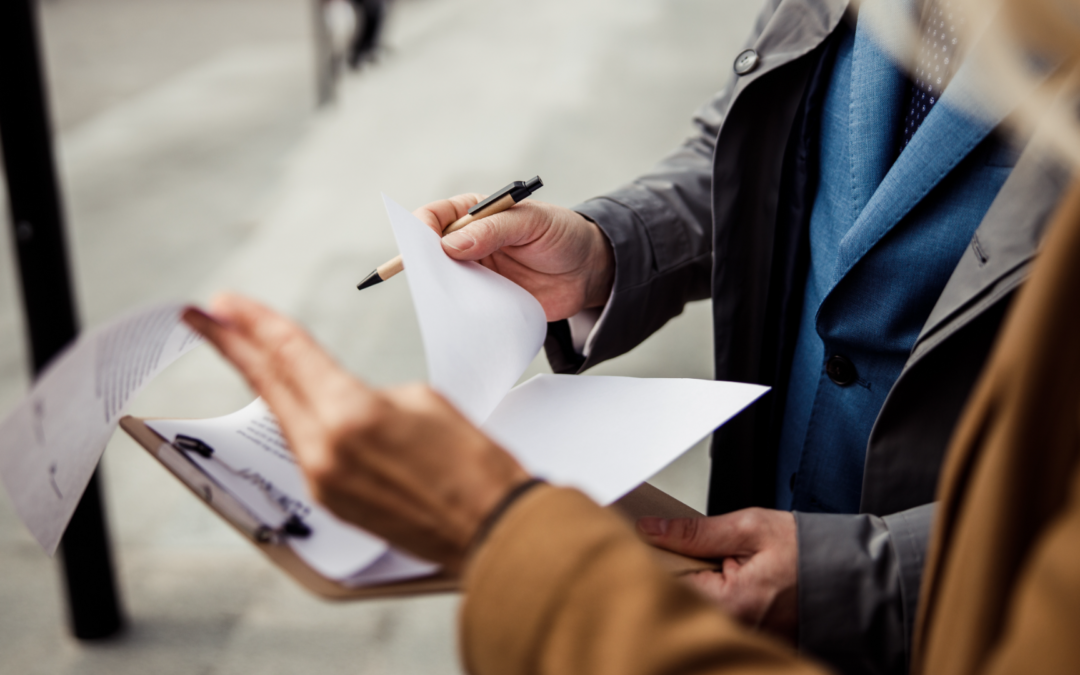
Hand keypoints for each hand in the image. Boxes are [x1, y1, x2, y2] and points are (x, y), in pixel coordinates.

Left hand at [183, 294, 531, 572]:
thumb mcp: (423, 401)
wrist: (492, 529)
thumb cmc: (473, 463)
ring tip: (243, 352)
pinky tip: (288, 401)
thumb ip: (369, 394)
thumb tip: (346, 404)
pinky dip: (293, 418)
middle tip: (203, 317)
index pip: (289, 354)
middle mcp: (324, 451)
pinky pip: (303, 448)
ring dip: (263, 382)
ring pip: (284, 417)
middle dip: (233, 346)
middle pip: (269, 385)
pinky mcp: (332, 502)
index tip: (223, 302)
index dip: (253, 322)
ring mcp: (323, 482)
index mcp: (349, 415)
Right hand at [413, 194, 614, 320]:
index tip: (423, 244)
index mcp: (476, 214)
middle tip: (429, 276)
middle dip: (424, 262)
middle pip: (430, 251)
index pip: (435, 215)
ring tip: (445, 296)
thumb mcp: (533, 222)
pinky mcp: (487, 298)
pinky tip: (460, 314)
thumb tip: (451, 245)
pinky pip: (464, 305)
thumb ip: (495, 229)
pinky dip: (458, 310)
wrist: (588, 272)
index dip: (422, 227)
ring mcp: (476, 272)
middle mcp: (469, 242)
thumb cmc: (563, 236)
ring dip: (440, 289)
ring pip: (443, 280)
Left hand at [637, 508, 797, 642]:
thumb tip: (653, 529)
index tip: (652, 542)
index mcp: (732, 603)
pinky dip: (713, 595)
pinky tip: (727, 579)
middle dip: (678, 572)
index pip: (668, 583)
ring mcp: (742, 634)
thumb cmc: (807, 553)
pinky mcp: (749, 635)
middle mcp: (734, 627)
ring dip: (696, 583)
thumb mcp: (750, 527)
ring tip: (721, 565)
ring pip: (695, 605)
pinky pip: (715, 613)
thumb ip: (697, 531)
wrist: (848, 574)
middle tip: (692, 552)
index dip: (658, 559)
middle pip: (679, 597)